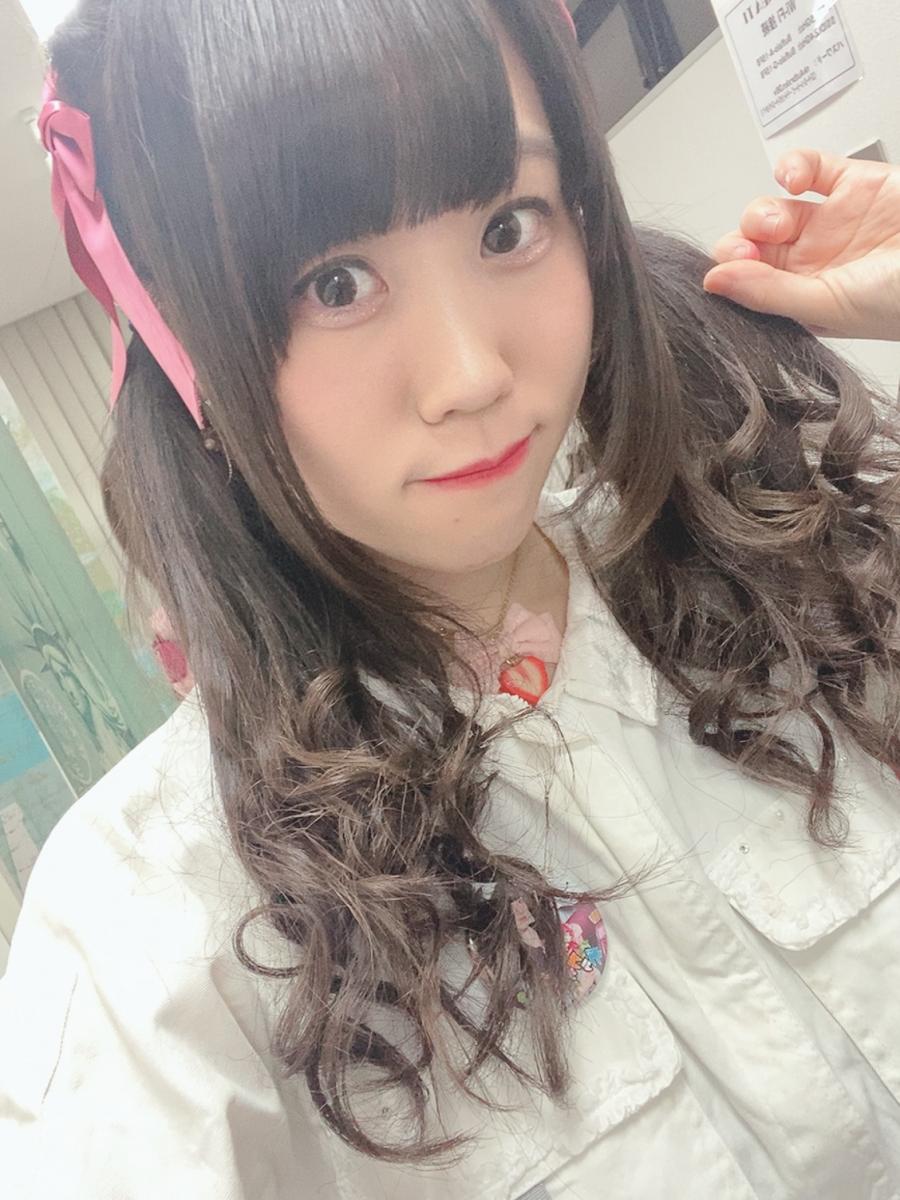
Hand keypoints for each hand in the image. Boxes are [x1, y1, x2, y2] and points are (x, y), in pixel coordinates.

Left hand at [703, 148, 899, 340]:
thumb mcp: (830, 304)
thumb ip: (769, 293)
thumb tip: (713, 282)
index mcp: (803, 299)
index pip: (748, 284)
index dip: (732, 272)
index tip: (732, 267)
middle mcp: (813, 262)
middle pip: (752, 246)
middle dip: (743, 243)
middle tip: (752, 247)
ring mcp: (831, 221)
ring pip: (773, 208)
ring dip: (763, 211)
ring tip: (779, 222)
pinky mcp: (853, 182)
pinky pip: (807, 168)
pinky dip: (791, 166)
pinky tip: (792, 179)